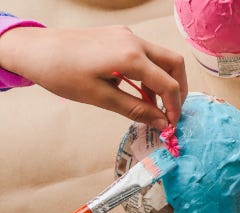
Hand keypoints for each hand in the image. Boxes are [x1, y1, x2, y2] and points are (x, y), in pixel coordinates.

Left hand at [0, 26, 187, 128]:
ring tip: (154, 105)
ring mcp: (128, 35)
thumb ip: (135, 110)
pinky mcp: (120, 36)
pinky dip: (151, 73)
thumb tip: (161, 123)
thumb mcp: (100, 97)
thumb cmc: (62, 74)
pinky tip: (140, 89)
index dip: (174, 107)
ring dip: (165, 81)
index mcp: (131, 57)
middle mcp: (134, 41)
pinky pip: (146, 54)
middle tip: (172, 111)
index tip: (171, 124)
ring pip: (162, 57)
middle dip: (179, 89)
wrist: (35, 49)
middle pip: (174, 63)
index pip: (167, 84)